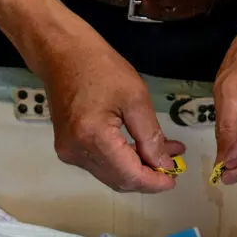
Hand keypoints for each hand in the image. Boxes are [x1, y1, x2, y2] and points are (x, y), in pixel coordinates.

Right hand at [35, 32, 184, 192]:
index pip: (129, 175)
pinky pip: (100, 164)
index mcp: (93, 137)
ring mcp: (69, 152)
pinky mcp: (68, 148)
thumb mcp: (135, 98)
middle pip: (119, 180)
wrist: (62, 54)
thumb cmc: (100, 67)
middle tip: (173, 162)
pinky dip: (122, 161)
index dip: (154, 182)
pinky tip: (140, 147)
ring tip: (163, 151)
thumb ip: (151, 137)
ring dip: (137, 168)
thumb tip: (165, 165)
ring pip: (111, 175)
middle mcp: (76, 151)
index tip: (174, 179)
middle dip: (148, 176)